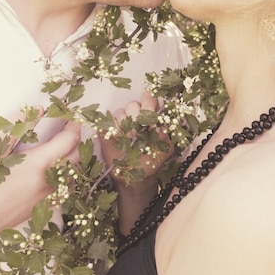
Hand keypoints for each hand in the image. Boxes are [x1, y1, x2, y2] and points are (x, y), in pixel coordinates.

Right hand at [0, 120, 79, 241]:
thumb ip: (17, 128)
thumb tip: (36, 111)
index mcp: (38, 165)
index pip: (69, 140)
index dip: (73, 124)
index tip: (69, 116)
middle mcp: (48, 182)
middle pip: (77, 157)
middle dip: (75, 140)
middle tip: (65, 128)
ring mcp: (46, 198)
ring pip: (72, 175)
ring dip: (71, 159)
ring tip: (59, 147)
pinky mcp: (41, 210)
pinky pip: (63, 189)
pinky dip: (64, 175)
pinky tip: (50, 169)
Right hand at [99, 91, 173, 235]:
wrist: (133, 176)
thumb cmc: (151, 161)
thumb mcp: (164, 149)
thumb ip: (165, 134)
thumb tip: (160, 124)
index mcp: (152, 116)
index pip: (150, 98)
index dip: (149, 104)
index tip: (150, 116)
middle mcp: (137, 115)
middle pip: (134, 103)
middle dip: (137, 118)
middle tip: (139, 133)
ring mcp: (122, 120)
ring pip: (121, 111)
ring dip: (126, 126)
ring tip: (130, 140)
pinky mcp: (109, 127)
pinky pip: (110, 121)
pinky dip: (115, 130)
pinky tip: (120, 139)